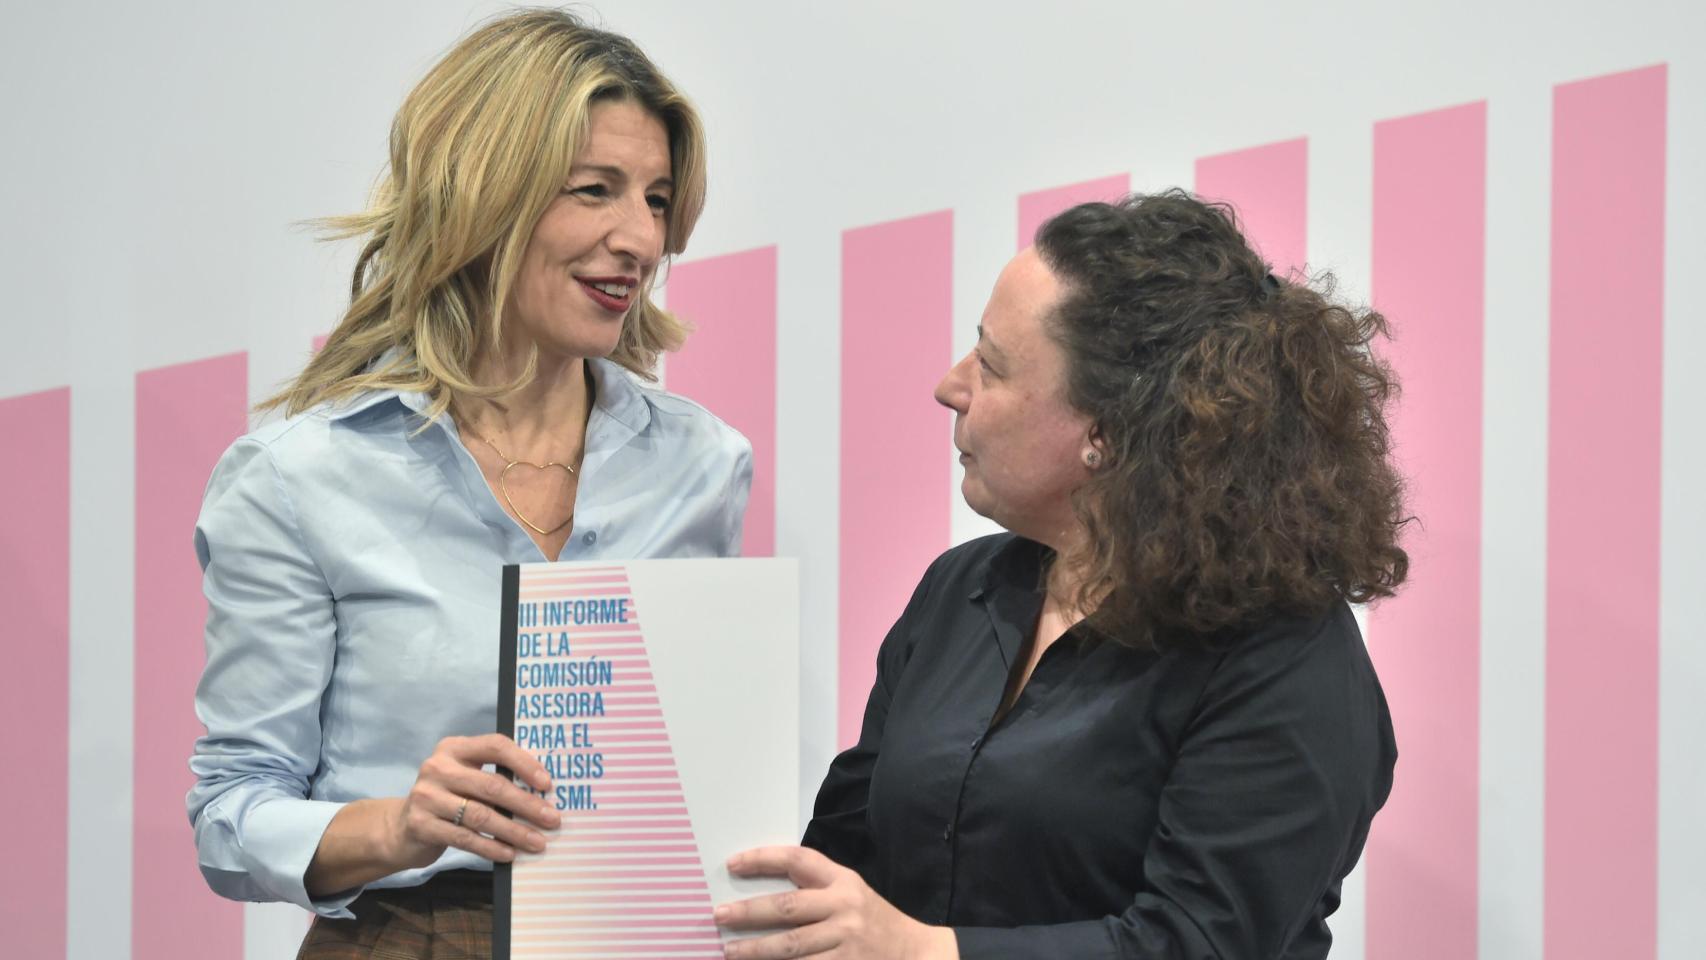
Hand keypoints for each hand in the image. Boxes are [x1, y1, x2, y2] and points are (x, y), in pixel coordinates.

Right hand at [389, 733, 560, 867]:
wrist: (400, 828)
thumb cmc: (447, 799)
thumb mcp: (466, 778)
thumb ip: (494, 777)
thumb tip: (542, 792)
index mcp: (454, 748)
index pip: (495, 746)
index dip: (524, 763)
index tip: (547, 784)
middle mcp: (438, 767)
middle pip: (492, 785)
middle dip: (526, 804)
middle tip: (552, 819)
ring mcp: (426, 796)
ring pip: (480, 815)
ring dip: (514, 831)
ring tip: (537, 842)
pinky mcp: (421, 824)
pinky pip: (465, 838)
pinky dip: (491, 847)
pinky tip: (509, 854)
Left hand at [714, 846, 957, 959]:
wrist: (916, 953)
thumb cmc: (874, 921)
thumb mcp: (851, 892)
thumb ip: (815, 888)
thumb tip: (762, 890)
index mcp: (842, 881)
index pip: (797, 860)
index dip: (762, 859)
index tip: (732, 864)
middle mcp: (844, 908)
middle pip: (787, 908)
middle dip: (748, 912)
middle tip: (718, 915)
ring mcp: (845, 942)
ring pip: (790, 947)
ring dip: (755, 950)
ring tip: (729, 951)